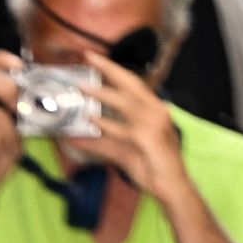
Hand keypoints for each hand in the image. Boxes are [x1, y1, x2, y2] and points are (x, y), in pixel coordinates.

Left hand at [78, 50, 189, 199]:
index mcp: (151, 110)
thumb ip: (97, 143)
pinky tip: (91, 119)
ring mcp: (154, 124)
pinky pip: (124, 129)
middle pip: (131, 83)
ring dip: (102, 93)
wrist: (170, 186)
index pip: (132, 84)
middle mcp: (155, 111)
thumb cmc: (150, 166)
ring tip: (81, 86)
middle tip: (88, 56)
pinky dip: (106, 124)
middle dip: (109, 69)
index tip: (94, 58)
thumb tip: (71, 139)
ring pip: (126, 102)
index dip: (113, 70)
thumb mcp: (118, 151)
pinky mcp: (150, 138)